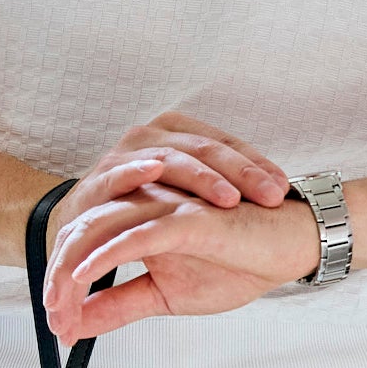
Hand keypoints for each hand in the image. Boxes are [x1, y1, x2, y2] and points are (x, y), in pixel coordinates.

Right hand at [43, 112, 291, 256]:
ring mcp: (124, 155)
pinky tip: (155, 171)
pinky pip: (119, 173)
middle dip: (242, 173)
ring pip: (171, 159)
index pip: (226, 145)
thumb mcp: (187, 200)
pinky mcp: (98, 179)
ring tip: (230, 199)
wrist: (81, 233)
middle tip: (272, 197)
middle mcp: (152, 136)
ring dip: (201, 178)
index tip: (284, 191)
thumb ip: (225, 192)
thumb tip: (285, 195)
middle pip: (205, 149)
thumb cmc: (142, 213)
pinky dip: (135, 170)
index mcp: (178, 134)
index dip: (256, 165)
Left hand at [44, 145, 319, 346]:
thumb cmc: (234, 263)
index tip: (56, 323)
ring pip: (101, 229)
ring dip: (73, 269)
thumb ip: (119, 305)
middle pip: (80, 230)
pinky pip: (139, 232)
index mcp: (135, 217)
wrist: (288, 249)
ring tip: (60, 307)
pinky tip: (87, 273)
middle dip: (58, 276)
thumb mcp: (165, 295)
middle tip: (51, 319)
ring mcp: (165, 207)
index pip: (81, 242)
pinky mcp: (190, 218)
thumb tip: (76, 329)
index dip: (61, 280)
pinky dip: (108, 253)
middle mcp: (143, 204)